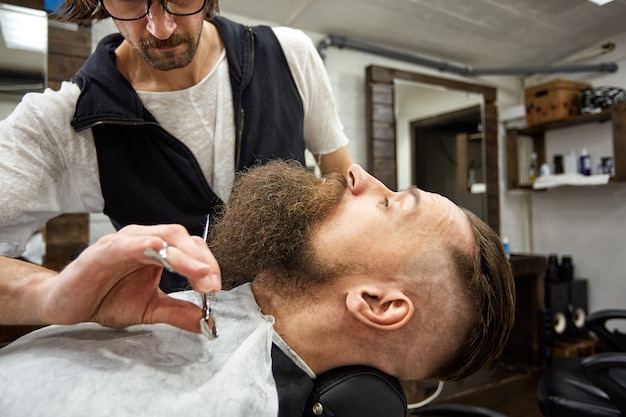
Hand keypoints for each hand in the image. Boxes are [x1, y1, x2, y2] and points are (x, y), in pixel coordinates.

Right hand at [38, 224, 220, 332]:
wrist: (65, 305)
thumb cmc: (107, 299)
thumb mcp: (149, 308)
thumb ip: (177, 312)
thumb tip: (207, 323)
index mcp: (156, 250)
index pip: (191, 247)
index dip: (207, 264)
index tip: (216, 287)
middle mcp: (142, 240)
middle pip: (180, 237)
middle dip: (201, 260)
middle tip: (212, 285)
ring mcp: (122, 243)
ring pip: (160, 237)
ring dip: (183, 254)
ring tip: (199, 272)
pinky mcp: (100, 252)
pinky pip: (126, 243)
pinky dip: (144, 245)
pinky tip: (158, 250)